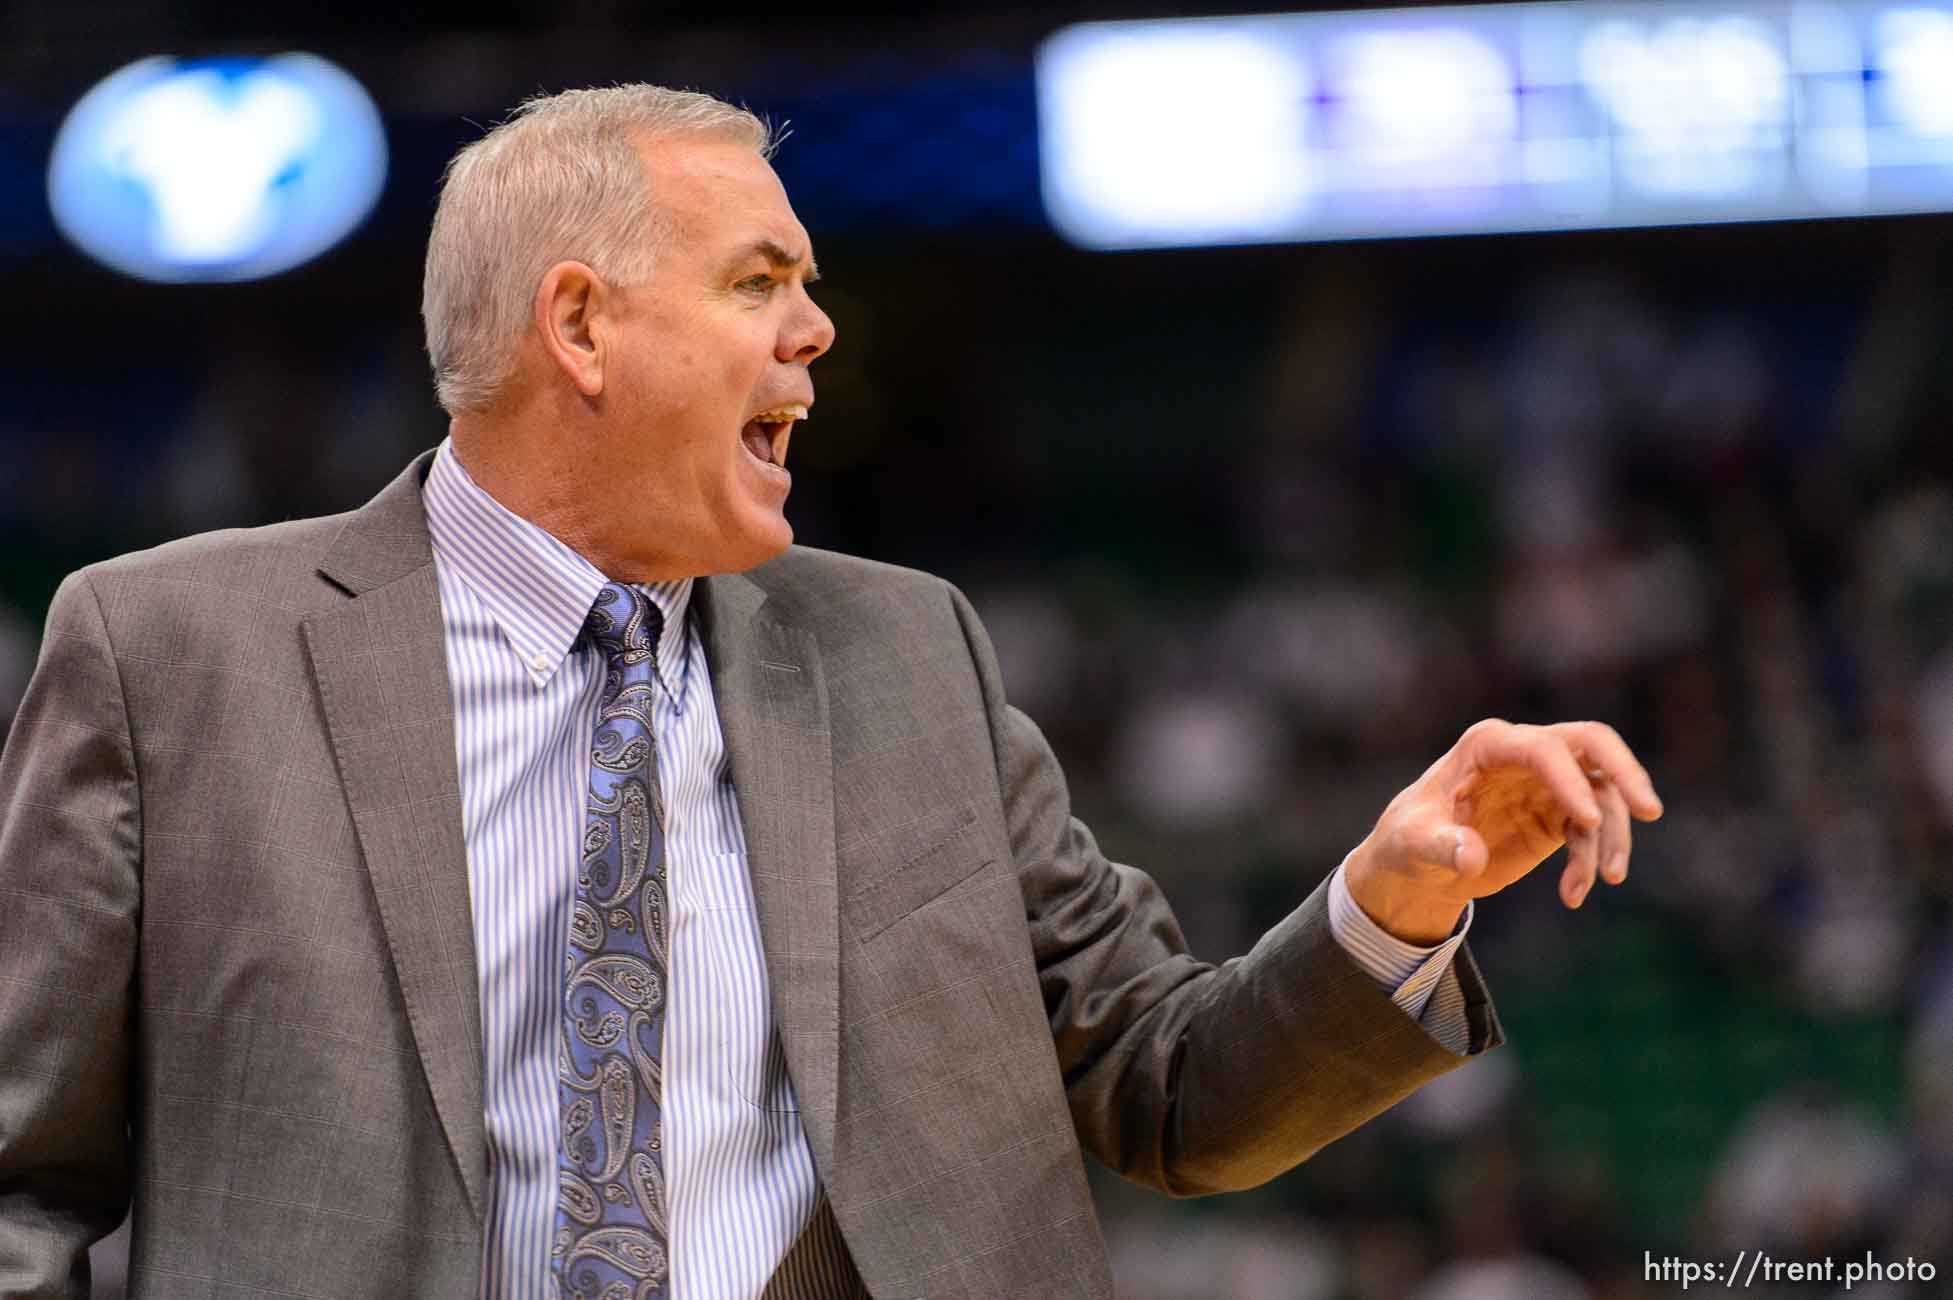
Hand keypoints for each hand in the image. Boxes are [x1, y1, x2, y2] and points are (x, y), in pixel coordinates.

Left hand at [1343, 719, 1664, 944]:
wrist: (1418, 865)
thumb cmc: (1409, 841)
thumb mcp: (1412, 845)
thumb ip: (1439, 846)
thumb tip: (1469, 855)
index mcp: (1487, 746)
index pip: (1542, 748)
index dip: (1567, 779)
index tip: (1585, 820)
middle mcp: (1524, 754)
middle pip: (1592, 744)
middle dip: (1625, 772)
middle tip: (1649, 811)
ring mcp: (1548, 783)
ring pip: (1602, 794)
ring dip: (1612, 837)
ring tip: (1607, 879)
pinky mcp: (1559, 815)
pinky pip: (1592, 832)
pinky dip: (1590, 863)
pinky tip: (1573, 895)